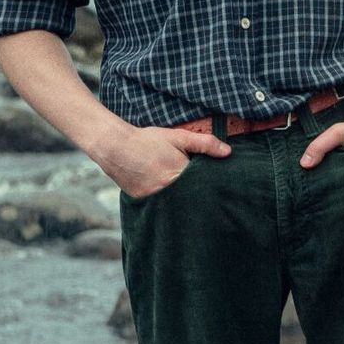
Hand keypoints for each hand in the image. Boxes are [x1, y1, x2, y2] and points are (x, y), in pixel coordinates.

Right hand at [97, 125, 229, 197]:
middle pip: (190, 199)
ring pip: (176, 205)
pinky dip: (168, 203)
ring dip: (184, 202)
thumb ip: (205, 144)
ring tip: (191, 199)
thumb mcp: (179, 137)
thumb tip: (228, 152)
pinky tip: (172, 197)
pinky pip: (161, 206)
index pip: (202, 187)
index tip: (221, 189)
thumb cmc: (148, 140)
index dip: (211, 186)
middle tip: (210, 198)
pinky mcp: (142, 202)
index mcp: (178, 175)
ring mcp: (152, 199)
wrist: (115, 146)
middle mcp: (166, 191)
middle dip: (199, 197)